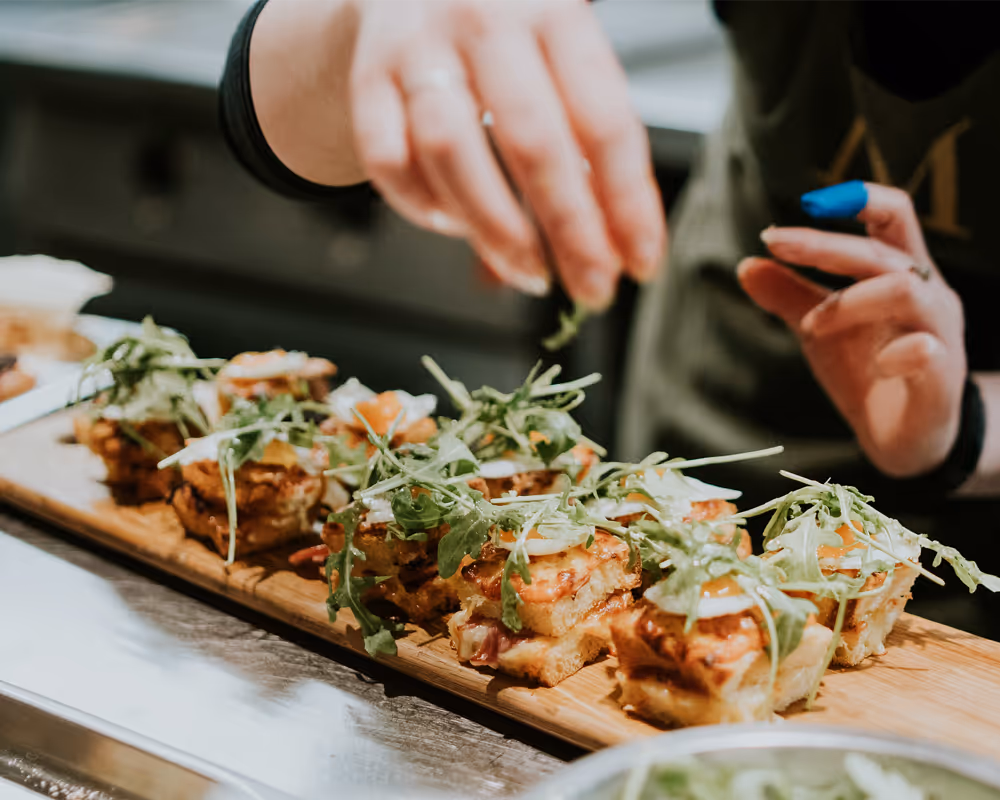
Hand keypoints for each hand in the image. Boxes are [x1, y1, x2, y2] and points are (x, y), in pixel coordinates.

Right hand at [348, 0, 666, 308]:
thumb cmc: (505, 36)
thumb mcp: (558, 60)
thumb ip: (581, 140)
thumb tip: (608, 248)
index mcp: (554, 11)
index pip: (603, 120)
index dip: (627, 203)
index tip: (640, 260)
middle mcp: (485, 21)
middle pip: (532, 142)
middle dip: (570, 231)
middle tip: (591, 285)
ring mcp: (419, 47)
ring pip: (452, 153)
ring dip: (495, 230)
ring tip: (530, 271)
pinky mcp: (368, 77)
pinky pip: (388, 159)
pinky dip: (422, 206)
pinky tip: (454, 225)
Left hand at [738, 184, 966, 477]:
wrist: (905, 439)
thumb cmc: (867, 370)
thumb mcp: (820, 329)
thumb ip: (789, 295)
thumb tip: (746, 264)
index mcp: (901, 274)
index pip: (893, 217)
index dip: (858, 199)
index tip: (806, 201)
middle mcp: (928, 295)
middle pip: (884, 251)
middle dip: (826, 245)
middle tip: (775, 245)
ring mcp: (939, 335)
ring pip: (906, 290)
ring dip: (848, 301)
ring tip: (810, 326)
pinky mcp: (942, 378)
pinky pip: (928, 352)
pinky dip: (899, 352)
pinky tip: (877, 362)